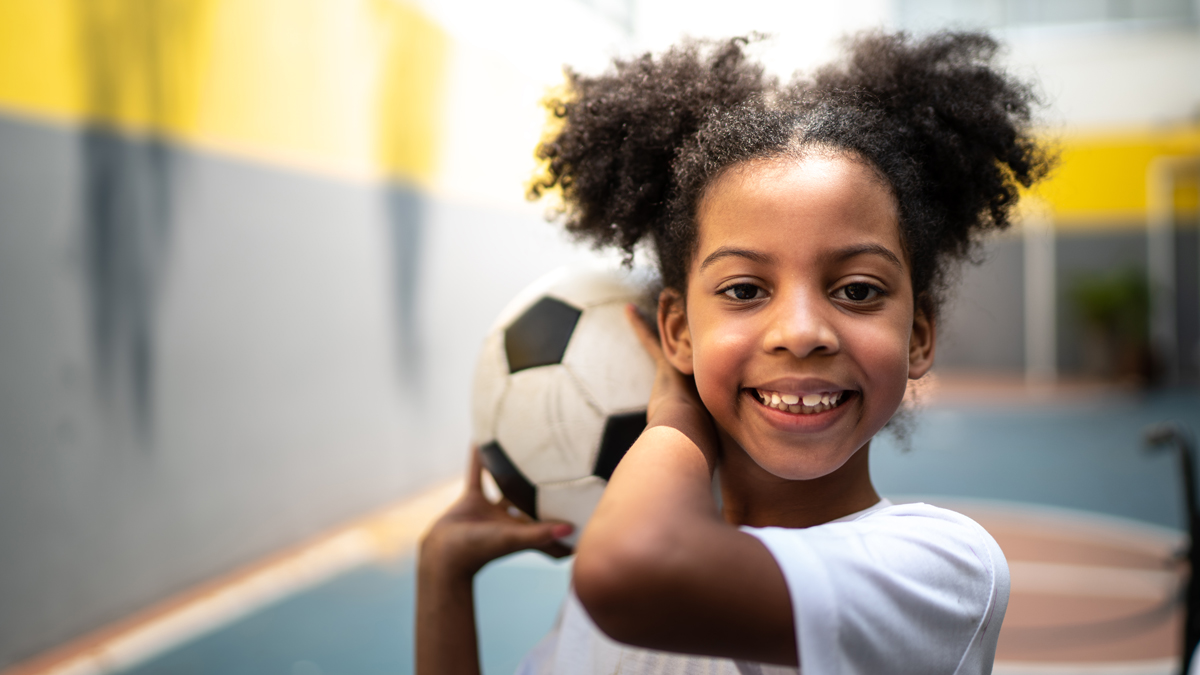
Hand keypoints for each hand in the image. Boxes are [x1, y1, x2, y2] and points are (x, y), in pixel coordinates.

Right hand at [420, 448, 572, 581]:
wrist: (442, 554)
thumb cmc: (479, 551)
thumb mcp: (512, 539)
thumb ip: (540, 534)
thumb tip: (573, 528)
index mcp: (525, 531)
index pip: (551, 524)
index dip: (568, 516)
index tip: (587, 502)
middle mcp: (512, 520)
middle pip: (533, 501)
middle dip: (545, 488)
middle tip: (562, 465)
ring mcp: (492, 510)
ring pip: (506, 485)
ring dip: (513, 469)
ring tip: (525, 447)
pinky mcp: (472, 500)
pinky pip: (478, 474)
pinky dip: (479, 458)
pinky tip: (482, 438)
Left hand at [625, 302, 718, 470]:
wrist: (688, 439)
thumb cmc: (702, 448)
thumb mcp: (714, 452)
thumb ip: (722, 465)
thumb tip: (744, 516)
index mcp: (711, 396)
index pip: (714, 371)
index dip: (716, 358)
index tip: (720, 343)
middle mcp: (702, 378)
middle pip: (698, 350)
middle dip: (697, 330)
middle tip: (695, 308)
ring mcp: (684, 369)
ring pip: (678, 338)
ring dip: (674, 319)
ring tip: (670, 297)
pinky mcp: (664, 367)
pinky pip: (650, 340)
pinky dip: (639, 326)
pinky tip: (628, 310)